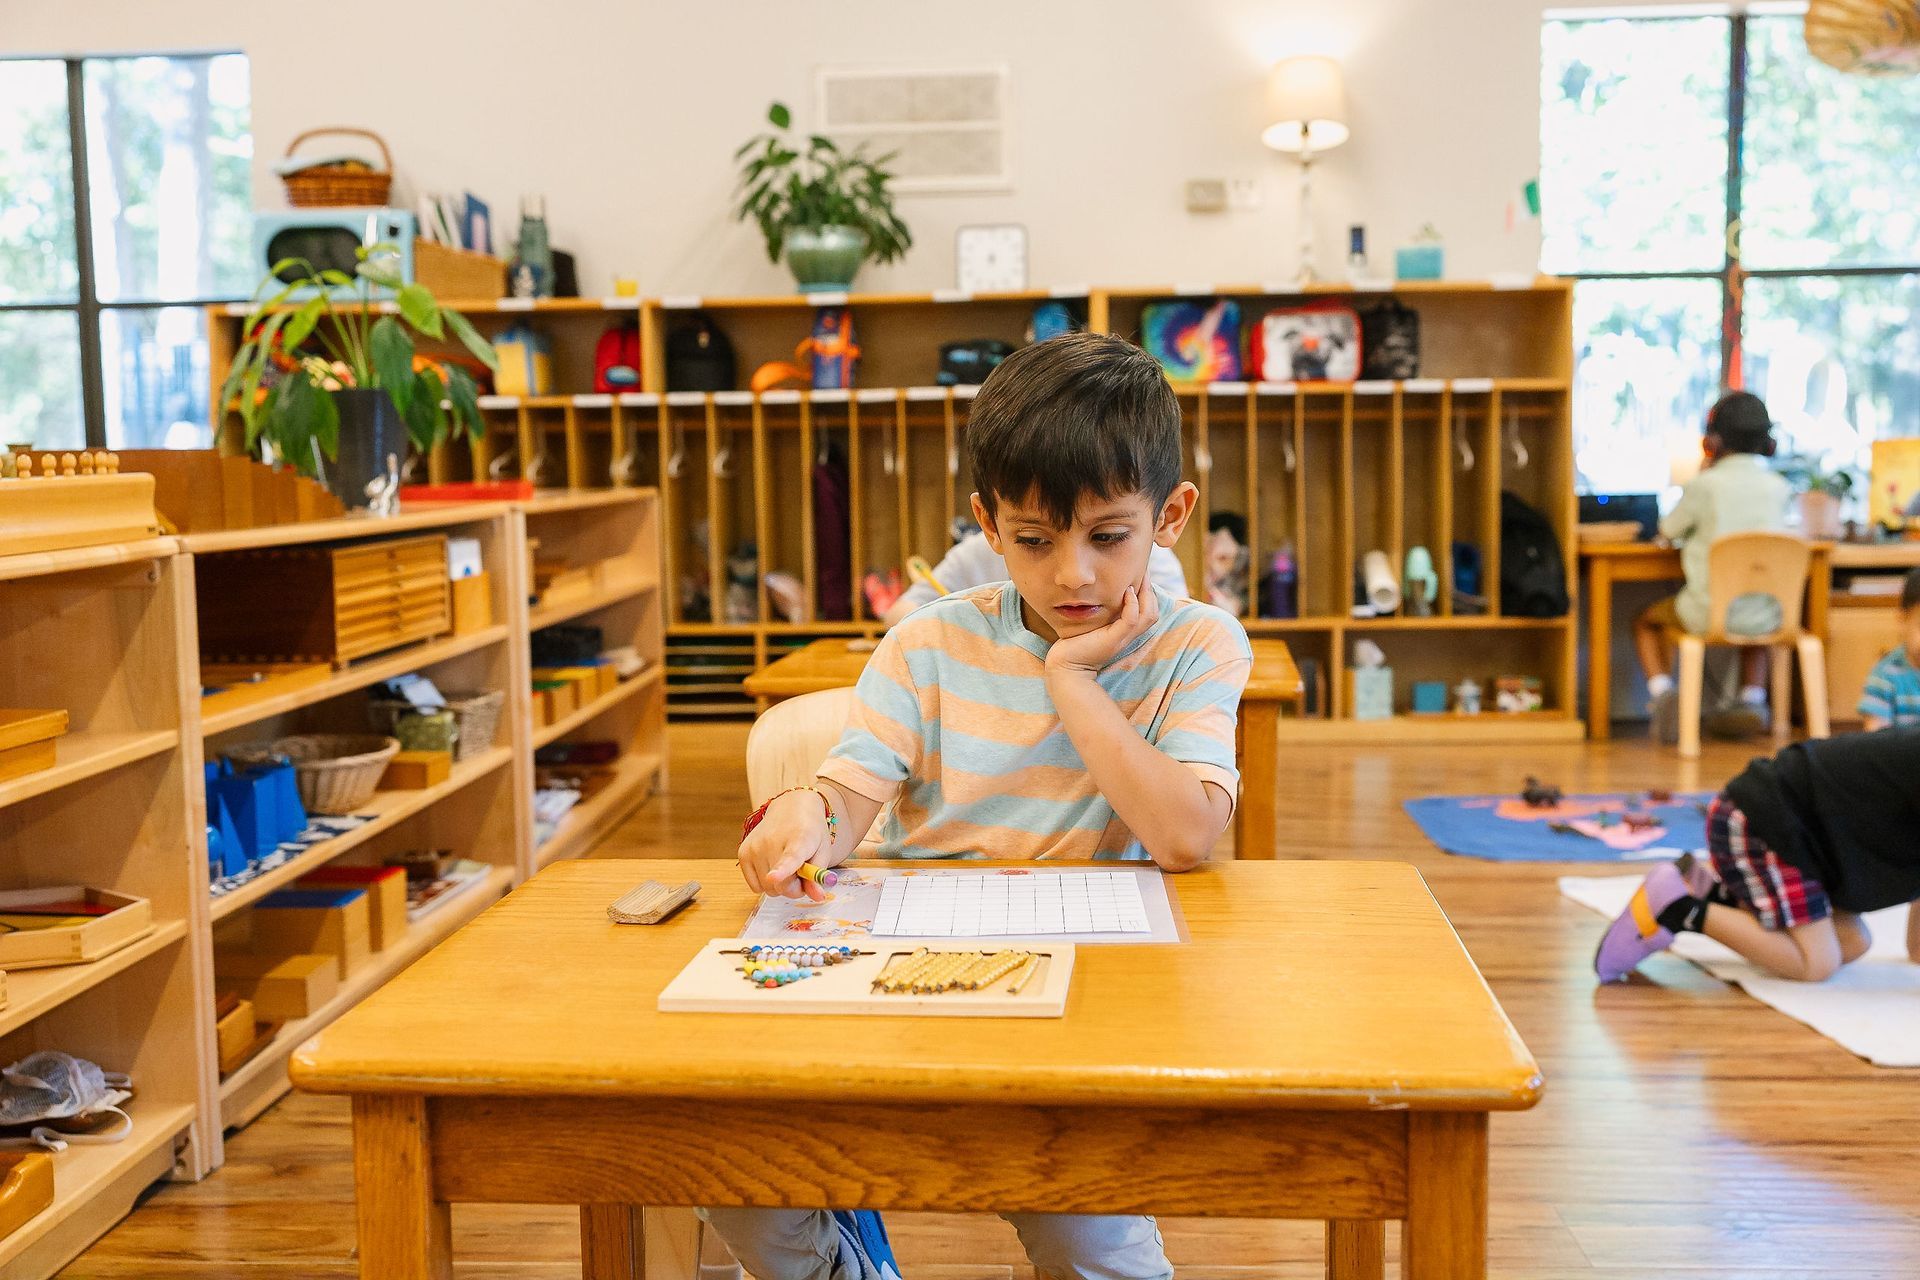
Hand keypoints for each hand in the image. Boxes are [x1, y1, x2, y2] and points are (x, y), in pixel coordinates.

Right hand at [737, 790, 834, 901]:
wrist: (791, 808)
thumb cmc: (810, 833)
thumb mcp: (822, 852)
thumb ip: (818, 876)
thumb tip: (817, 897)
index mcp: (799, 839)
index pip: (789, 857)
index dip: (782, 870)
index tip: (773, 877)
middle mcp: (772, 841)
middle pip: (781, 885)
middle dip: (794, 888)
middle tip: (801, 873)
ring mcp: (754, 847)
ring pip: (767, 889)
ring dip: (779, 885)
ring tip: (787, 867)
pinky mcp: (742, 853)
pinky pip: (755, 886)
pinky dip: (765, 883)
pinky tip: (772, 866)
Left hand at [1044, 579, 1159, 676]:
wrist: (1065, 666)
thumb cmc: (1074, 643)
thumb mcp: (1092, 623)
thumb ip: (1100, 611)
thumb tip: (1099, 589)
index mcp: (1125, 631)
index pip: (1148, 611)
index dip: (1148, 592)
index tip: (1141, 573)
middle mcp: (1128, 636)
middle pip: (1153, 612)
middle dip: (1150, 589)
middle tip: (1144, 569)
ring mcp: (1122, 638)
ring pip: (1148, 615)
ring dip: (1146, 593)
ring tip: (1140, 576)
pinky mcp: (1114, 640)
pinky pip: (1132, 620)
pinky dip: (1133, 605)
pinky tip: (1128, 591)